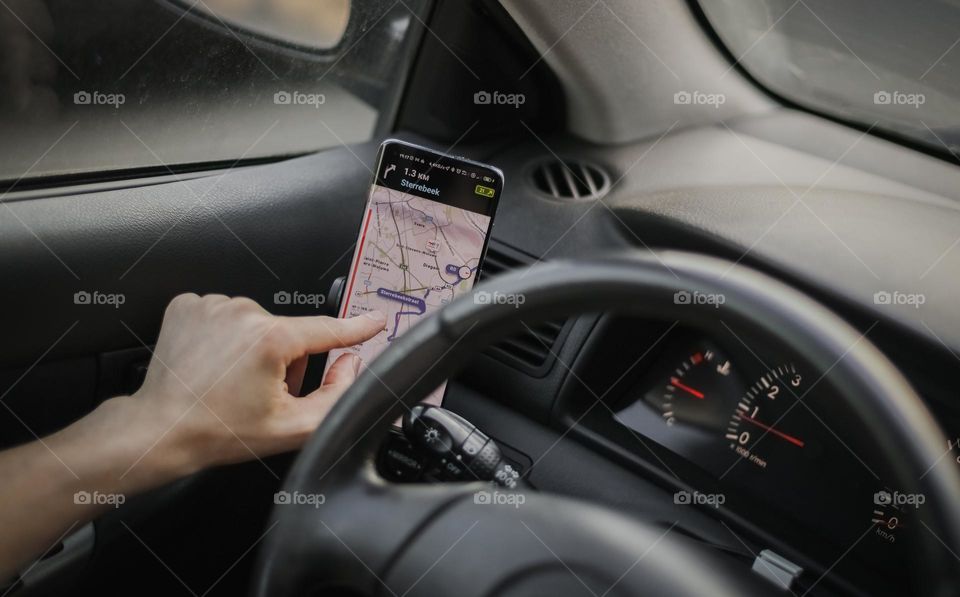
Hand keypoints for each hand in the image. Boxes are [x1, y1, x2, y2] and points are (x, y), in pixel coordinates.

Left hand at [105, 294, 384, 487]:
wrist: (161, 429)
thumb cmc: (217, 431)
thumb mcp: (291, 427)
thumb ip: (336, 396)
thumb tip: (351, 365)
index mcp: (271, 339)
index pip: (328, 329)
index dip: (357, 327)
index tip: (375, 320)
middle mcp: (243, 312)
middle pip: (289, 332)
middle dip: (285, 358)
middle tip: (261, 391)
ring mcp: (213, 305)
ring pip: (256, 322)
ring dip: (254, 346)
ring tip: (231, 378)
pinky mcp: (189, 305)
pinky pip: (226, 315)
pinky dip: (225, 335)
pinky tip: (214, 361)